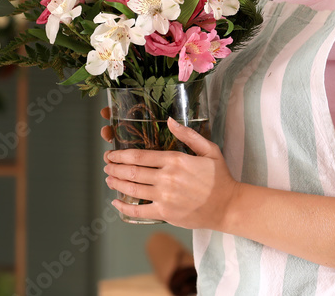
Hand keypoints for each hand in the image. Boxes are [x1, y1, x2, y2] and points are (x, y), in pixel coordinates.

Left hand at [103, 116, 238, 229]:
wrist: (227, 205)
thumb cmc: (219, 177)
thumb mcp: (209, 150)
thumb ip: (188, 134)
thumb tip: (169, 120)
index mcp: (175, 160)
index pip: (139, 156)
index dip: (121, 155)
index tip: (112, 154)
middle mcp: (167, 178)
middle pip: (131, 172)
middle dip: (114, 168)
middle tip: (106, 165)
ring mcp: (165, 197)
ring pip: (132, 189)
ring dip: (116, 184)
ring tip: (108, 179)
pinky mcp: (165, 213)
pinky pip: (138, 211)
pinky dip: (124, 207)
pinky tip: (116, 202)